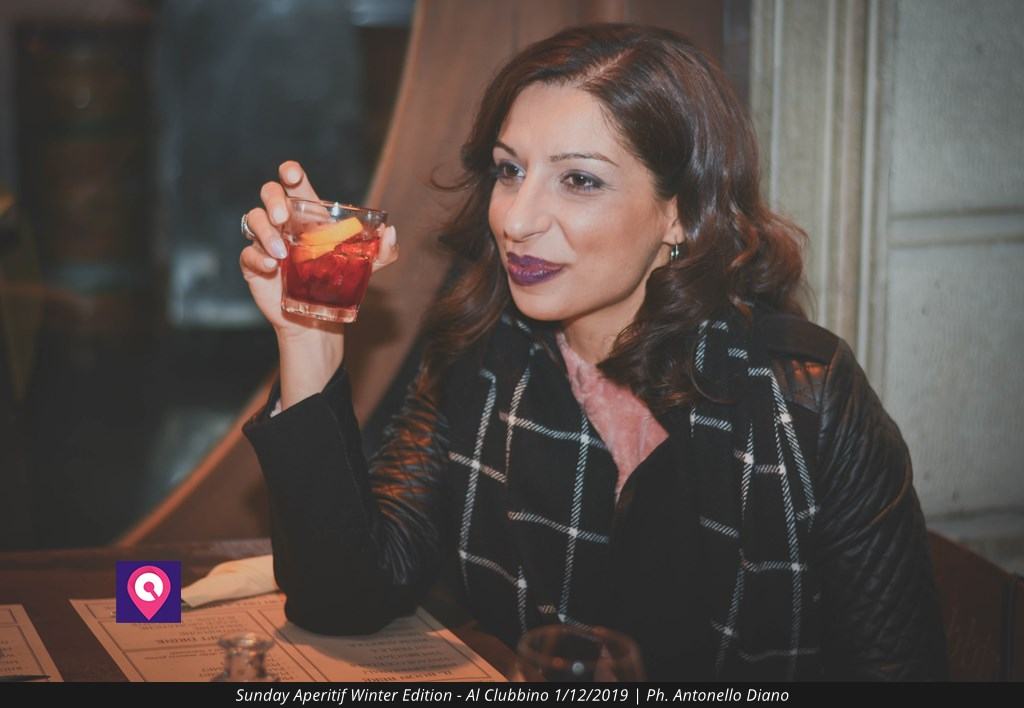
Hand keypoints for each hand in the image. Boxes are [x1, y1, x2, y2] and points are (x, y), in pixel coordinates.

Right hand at [238, 160, 398, 338]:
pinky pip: (247, 253)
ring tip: (281, 253)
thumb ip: (384, 251)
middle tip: (283, 218)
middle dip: (272, 199)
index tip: (292, 174)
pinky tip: (272, 266)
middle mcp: (285, 223)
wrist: (319, 319)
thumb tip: (389, 232)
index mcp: (309, 215)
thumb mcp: (369, 267)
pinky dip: (257, 256)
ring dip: (265, 232)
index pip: (294, 184)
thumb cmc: (340, 283)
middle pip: (269, 193)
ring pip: (253, 219)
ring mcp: (267, 242)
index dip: (290, 172)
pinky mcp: (254, 264)